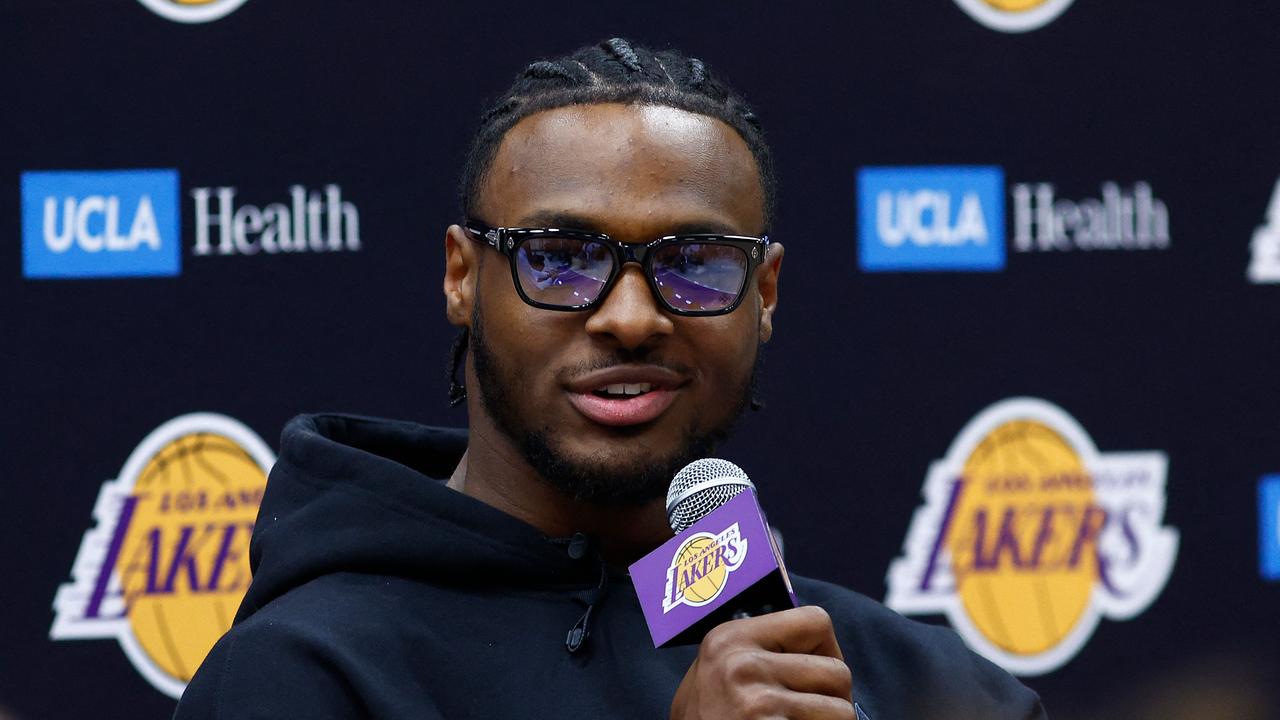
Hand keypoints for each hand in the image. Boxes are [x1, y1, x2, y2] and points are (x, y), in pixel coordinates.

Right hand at [670, 606, 856, 719]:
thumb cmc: (704, 718)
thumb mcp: (715, 671)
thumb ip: (754, 648)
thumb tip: (811, 635)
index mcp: (730, 638)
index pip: (816, 621)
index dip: (827, 650)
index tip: (816, 674)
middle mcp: (742, 665)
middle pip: (837, 671)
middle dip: (834, 696)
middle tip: (813, 712)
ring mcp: (758, 703)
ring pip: (842, 710)